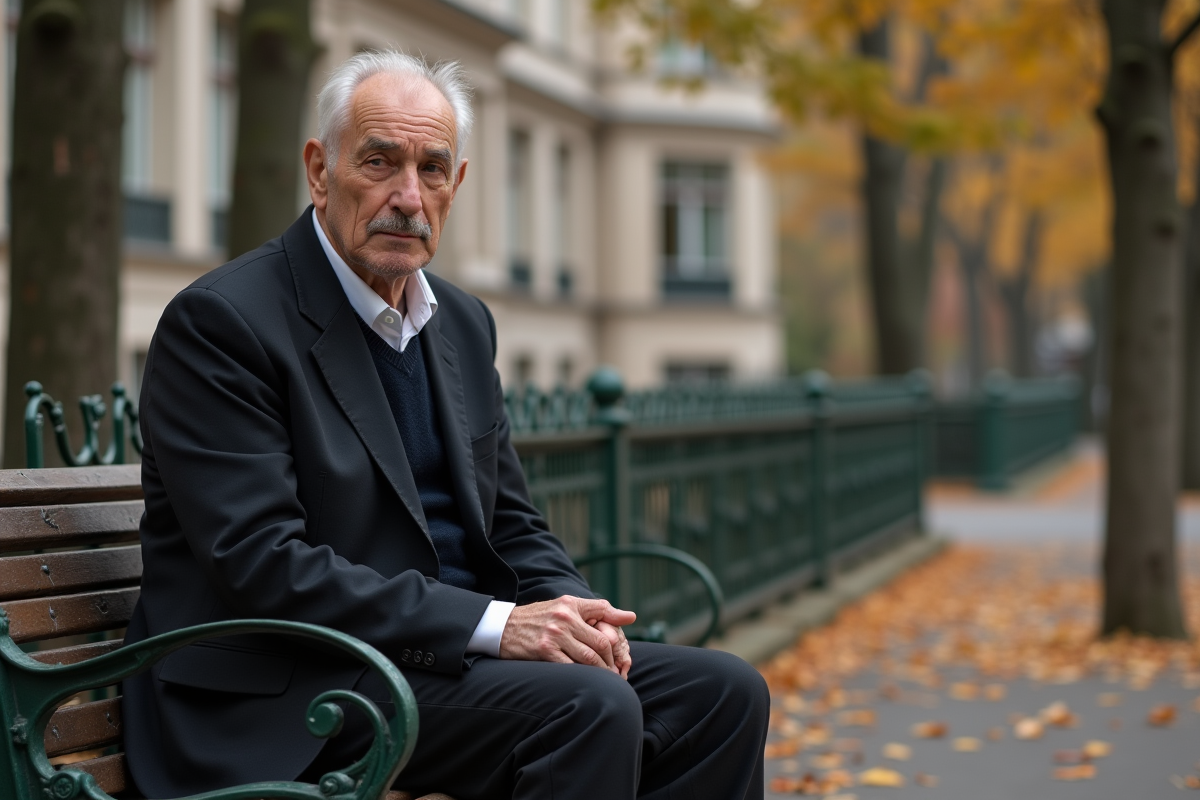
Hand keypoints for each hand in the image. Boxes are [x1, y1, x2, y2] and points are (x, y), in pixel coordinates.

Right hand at [499, 596, 635, 673]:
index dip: (618, 637)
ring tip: (608, 681)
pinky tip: (589, 682)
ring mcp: (554, 635)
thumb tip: (632, 616)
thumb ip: (598, 610)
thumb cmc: (539, 618)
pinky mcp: (544, 651)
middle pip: (601, 642)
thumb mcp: (566, 606)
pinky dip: (583, 676)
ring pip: (589, 657)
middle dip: (612, 660)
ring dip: (602, 672)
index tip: (623, 654)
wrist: (502, 627)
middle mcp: (564, 617)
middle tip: (619, 674)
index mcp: (571, 604)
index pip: (605, 616)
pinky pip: (571, 667)